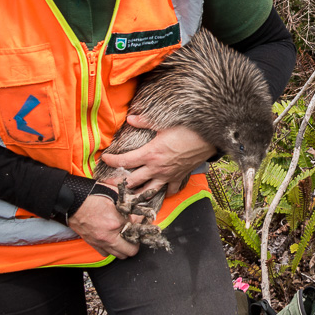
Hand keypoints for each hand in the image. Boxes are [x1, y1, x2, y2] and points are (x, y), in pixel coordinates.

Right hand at [67, 185, 138, 258]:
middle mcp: (108, 236)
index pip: (136, 231)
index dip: (141, 227)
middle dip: (135, 244)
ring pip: (119, 255)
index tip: (142, 225)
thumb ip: (128, 206)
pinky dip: (111, 249)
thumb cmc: (92, 196)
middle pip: (130, 251)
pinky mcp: (92, 243)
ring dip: (124, 248)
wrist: (72, 202)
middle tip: (135, 235)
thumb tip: (137, 214)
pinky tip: (112, 240)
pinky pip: (106, 253)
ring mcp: (100, 242)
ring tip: (124, 239)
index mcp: (115, 222)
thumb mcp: (115, 196)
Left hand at [98, 116, 214, 197]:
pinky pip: (171, 190)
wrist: (210, 137)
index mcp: (150, 154)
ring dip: (138, 194)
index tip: (104, 159)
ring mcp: (168, 175)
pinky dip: (165, 192)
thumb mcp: (164, 123)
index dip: (111, 161)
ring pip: (148, 191)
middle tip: (108, 184)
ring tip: (129, 196)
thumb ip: (144, 121)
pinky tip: (161, 191)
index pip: (124, 161)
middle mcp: (156, 168)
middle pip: (132, 181)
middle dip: (118, 183)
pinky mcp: (179, 177)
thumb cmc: (187, 129)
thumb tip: (130, 118)